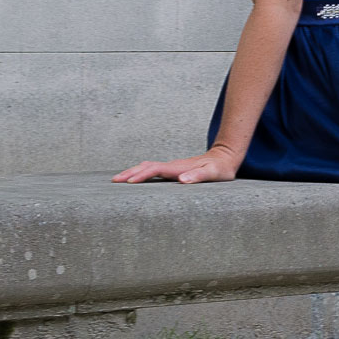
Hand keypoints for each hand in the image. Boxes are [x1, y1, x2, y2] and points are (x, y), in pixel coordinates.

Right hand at [114, 147, 241, 184]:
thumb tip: (182, 180)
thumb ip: (199, 176)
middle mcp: (172, 166)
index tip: (128, 182)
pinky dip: (140, 172)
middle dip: (129, 173)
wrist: (225, 157)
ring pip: (148, 167)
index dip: (141, 176)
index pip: (155, 170)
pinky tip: (135, 178)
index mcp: (178, 168)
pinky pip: (152, 170)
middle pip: (146, 167)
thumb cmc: (221, 168)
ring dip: (132, 172)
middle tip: (113, 181)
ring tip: (118, 179)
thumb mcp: (213, 173)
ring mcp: (172, 167)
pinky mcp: (174, 169)